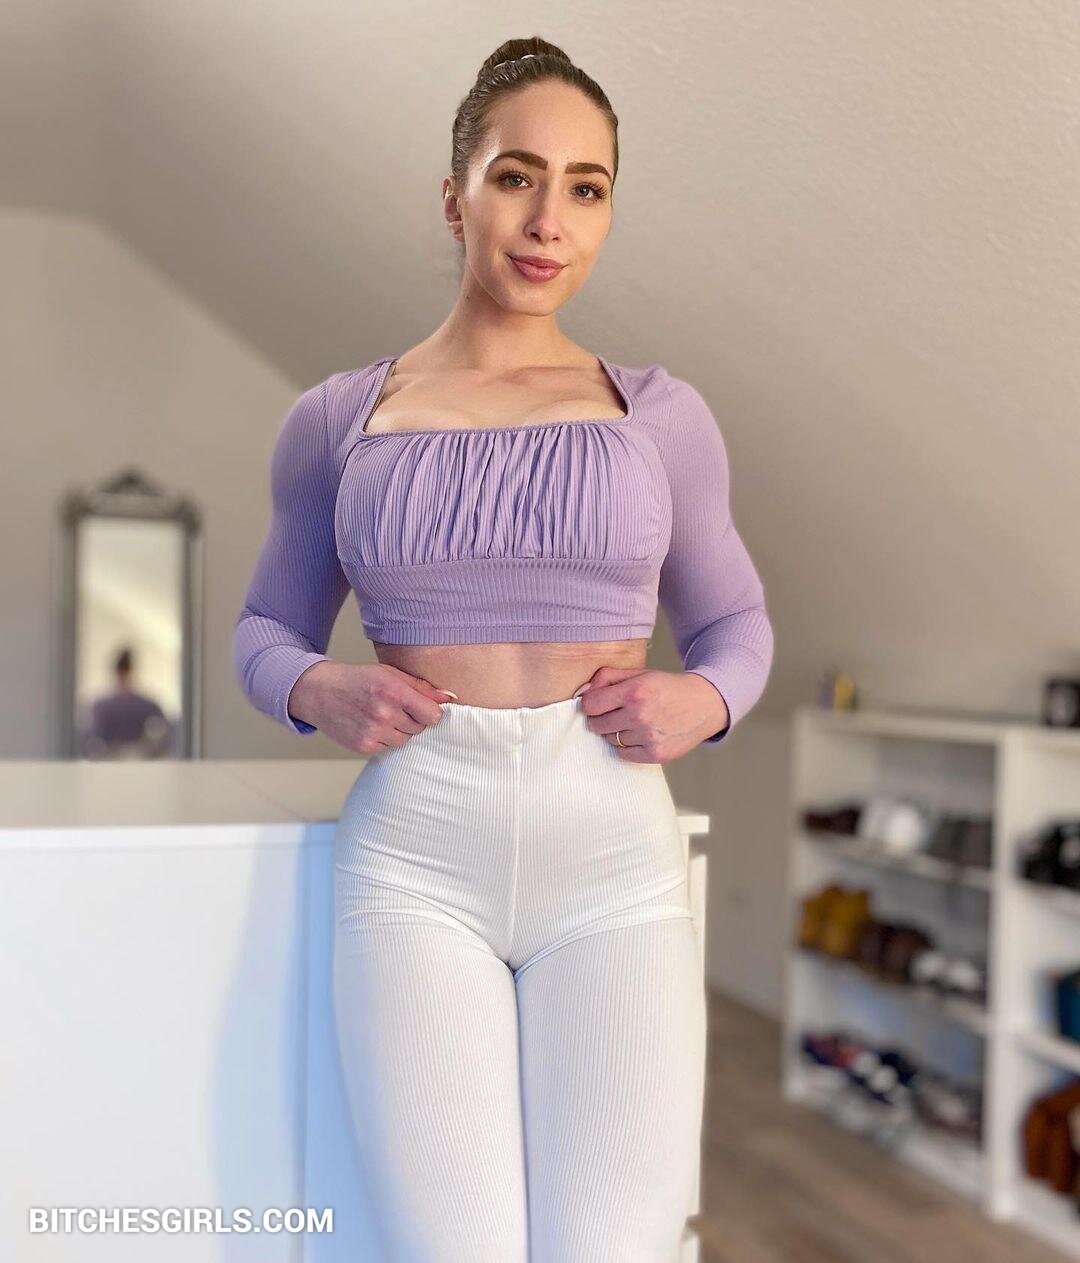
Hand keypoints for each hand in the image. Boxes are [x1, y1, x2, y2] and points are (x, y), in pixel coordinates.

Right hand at [287, 661, 455, 754]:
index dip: (429, 712)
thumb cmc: (358, 680)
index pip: (432, 715)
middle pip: (420, 728)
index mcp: (393, 690)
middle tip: (394, 707)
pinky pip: (388, 747)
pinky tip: (370, 724)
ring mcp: (373, 732)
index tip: (422, 707)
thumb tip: (450, 697)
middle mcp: (384, 713)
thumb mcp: (389, 674)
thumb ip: (421, 687)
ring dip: (399, 730)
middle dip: (412, 719)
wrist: (320, 693)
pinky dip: (383, 738)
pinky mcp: (364, 746)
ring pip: (405, 740)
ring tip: (381, 715)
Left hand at [574, 665, 729, 762]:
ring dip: (616, 732)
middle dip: (601, 718)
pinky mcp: (655, 754)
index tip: (598, 703)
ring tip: (634, 722)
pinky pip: (623, 754)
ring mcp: (648, 737)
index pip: (590, 705)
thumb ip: (606, 678)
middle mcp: (640, 715)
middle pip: (596, 725)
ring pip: (610, 740)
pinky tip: (640, 735)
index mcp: (634, 691)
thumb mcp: (639, 674)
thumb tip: (581, 693)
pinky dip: (627, 746)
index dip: (591, 704)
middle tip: (616, 713)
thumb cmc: (668, 688)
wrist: (704, 704)